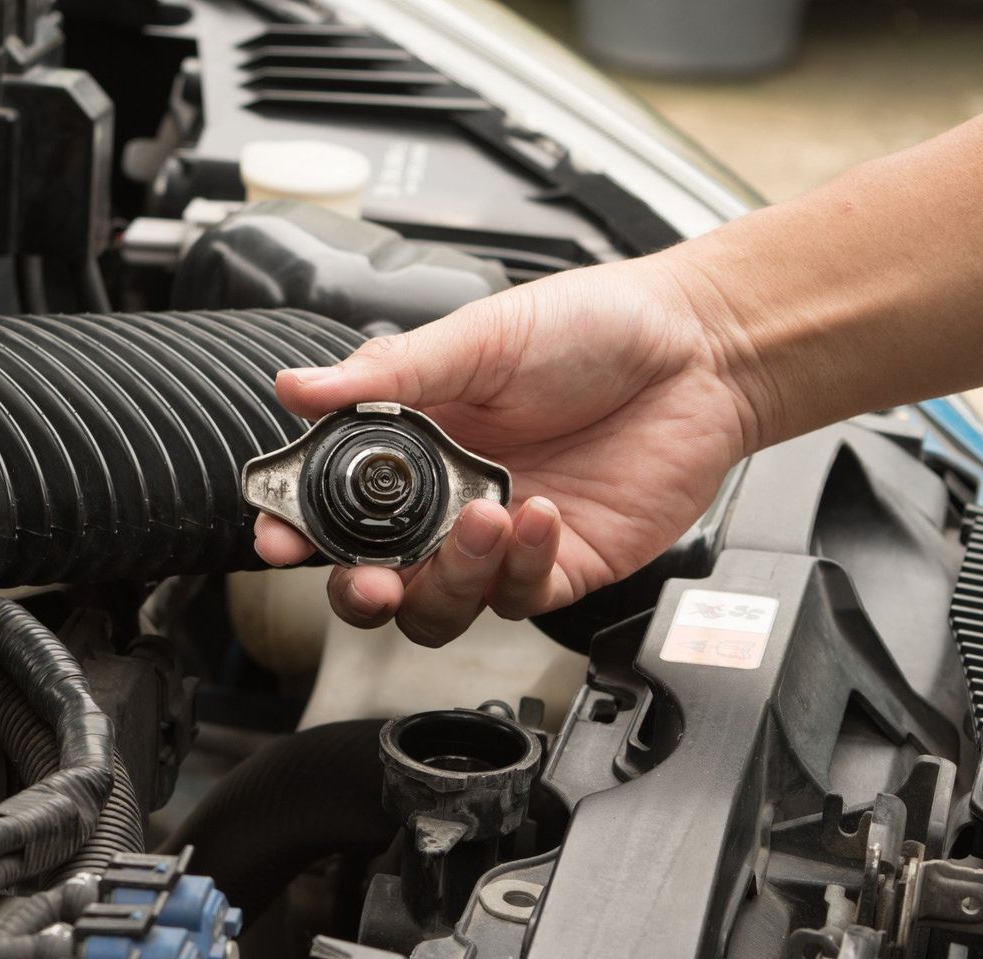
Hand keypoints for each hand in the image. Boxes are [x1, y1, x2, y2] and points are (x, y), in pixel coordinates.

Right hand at [254, 255, 764, 646]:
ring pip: (442, 607)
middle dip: (359, 591)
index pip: (334, 506)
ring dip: (449, 576)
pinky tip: (541, 512)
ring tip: (481, 515)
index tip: (281, 537)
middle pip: (376, 581)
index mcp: (412, 443)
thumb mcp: (478, 338)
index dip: (298, 529)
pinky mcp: (561, 566)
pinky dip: (521, 563)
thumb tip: (295, 386)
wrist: (701, 347)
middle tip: (367, 580)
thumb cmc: (595, 328)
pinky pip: (519, 596)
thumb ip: (386, 372)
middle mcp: (448, 501)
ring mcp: (502, 539)